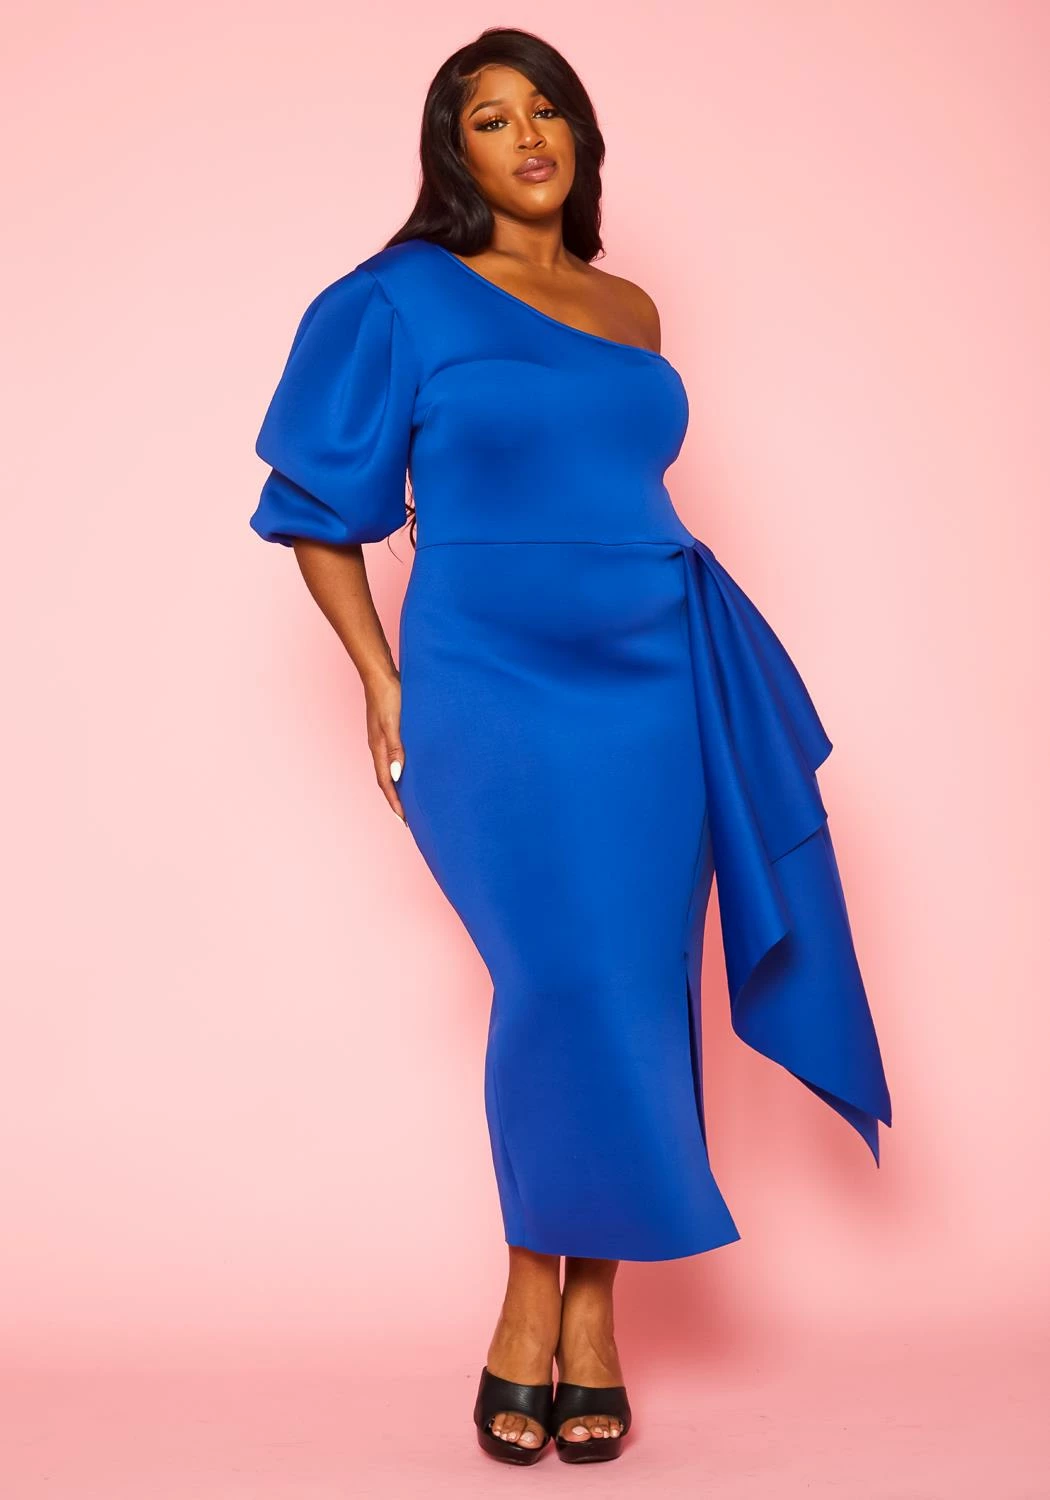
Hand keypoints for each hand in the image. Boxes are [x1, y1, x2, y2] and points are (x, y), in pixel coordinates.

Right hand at [365, 671, 407, 823]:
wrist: (379, 673)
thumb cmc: (388, 696)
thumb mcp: (393, 723)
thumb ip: (396, 749)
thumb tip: (397, 775)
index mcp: (378, 748)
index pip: (386, 782)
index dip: (395, 802)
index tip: (404, 820)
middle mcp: (378, 747)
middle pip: (386, 780)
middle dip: (395, 800)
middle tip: (407, 817)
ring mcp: (381, 739)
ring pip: (389, 769)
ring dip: (397, 786)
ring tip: (408, 799)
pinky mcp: (387, 730)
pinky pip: (392, 757)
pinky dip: (399, 769)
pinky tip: (408, 769)